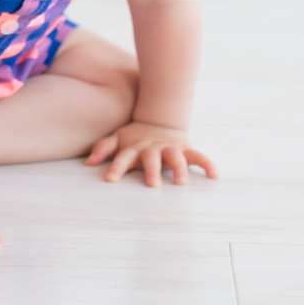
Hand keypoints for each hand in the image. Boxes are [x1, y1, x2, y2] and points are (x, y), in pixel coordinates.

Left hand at [85, 121, 217, 185]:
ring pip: (176, 158)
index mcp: (135, 148)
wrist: (160, 121)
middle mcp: (153, 149)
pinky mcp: (185, 150)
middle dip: (152, 170)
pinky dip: (207, 164)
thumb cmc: (135, 137)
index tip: (110, 179)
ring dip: (179, 169)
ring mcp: (170, 149)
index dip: (116, 168)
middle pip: (152, 159)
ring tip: (182, 182)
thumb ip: (104, 148)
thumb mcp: (118, 138)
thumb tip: (89, 162)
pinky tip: (214, 174)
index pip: (123, 158)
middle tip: (152, 183)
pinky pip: (198, 156)